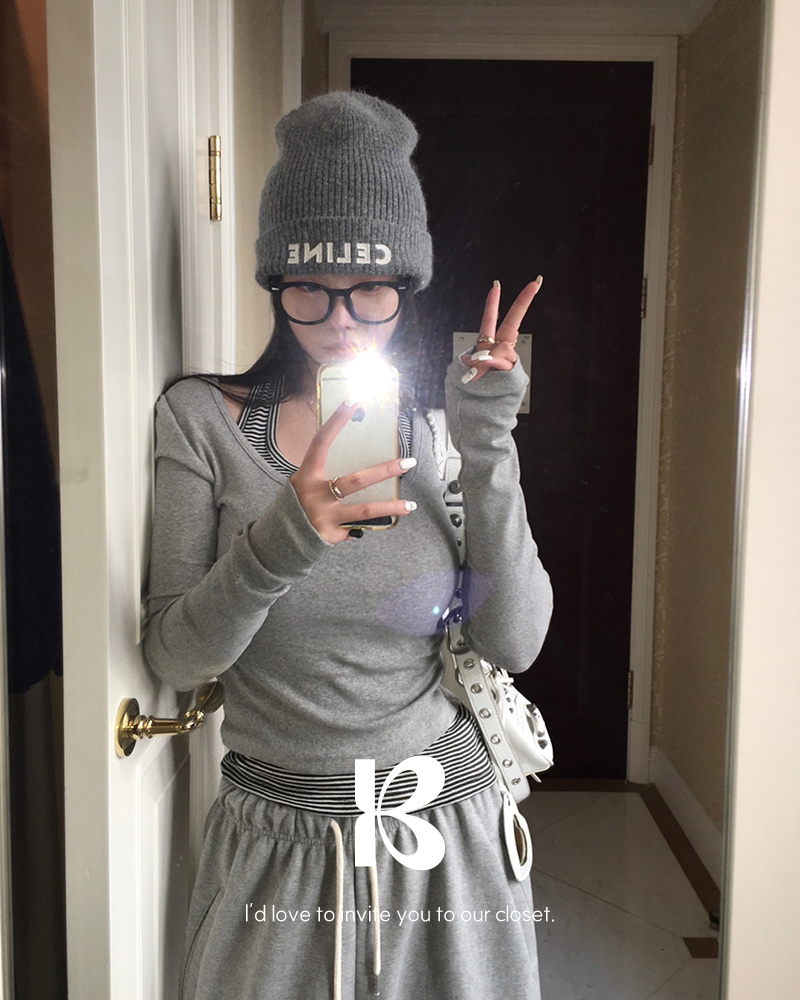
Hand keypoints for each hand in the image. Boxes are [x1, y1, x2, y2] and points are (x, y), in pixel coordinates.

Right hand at [290, 401, 416, 543]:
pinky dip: (364, 526)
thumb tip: (361, 458)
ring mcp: (323, 516)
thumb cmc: (299, 503)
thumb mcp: (305, 483)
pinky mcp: (330, 535)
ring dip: (390, 507)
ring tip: (411, 505)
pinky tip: (374, 525)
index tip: (353, 401)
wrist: (281, 539)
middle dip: (385, 471)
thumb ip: (325, 473)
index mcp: (306, 476)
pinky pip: (355, 528)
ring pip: (364, 510)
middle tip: (408, 463)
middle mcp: (315, 495)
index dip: (335, 421)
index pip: (321, 442)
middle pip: (356, 480)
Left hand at [461, 276, 542, 383]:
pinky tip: (487, 374)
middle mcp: (500, 350)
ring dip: (490, 359)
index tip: (496, 285)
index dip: (492, 302)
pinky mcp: (514, 371)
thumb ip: (480, 363)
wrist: (485, 409)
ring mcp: (508, 360)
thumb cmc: (477, 389)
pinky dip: (494, 365)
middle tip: (535, 283)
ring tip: (478, 370)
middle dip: (522, 302)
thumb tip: (486, 357)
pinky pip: (504, 364)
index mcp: (487, 345)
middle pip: (512, 323)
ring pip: (503, 350)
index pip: (490, 320)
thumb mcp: (473, 373)